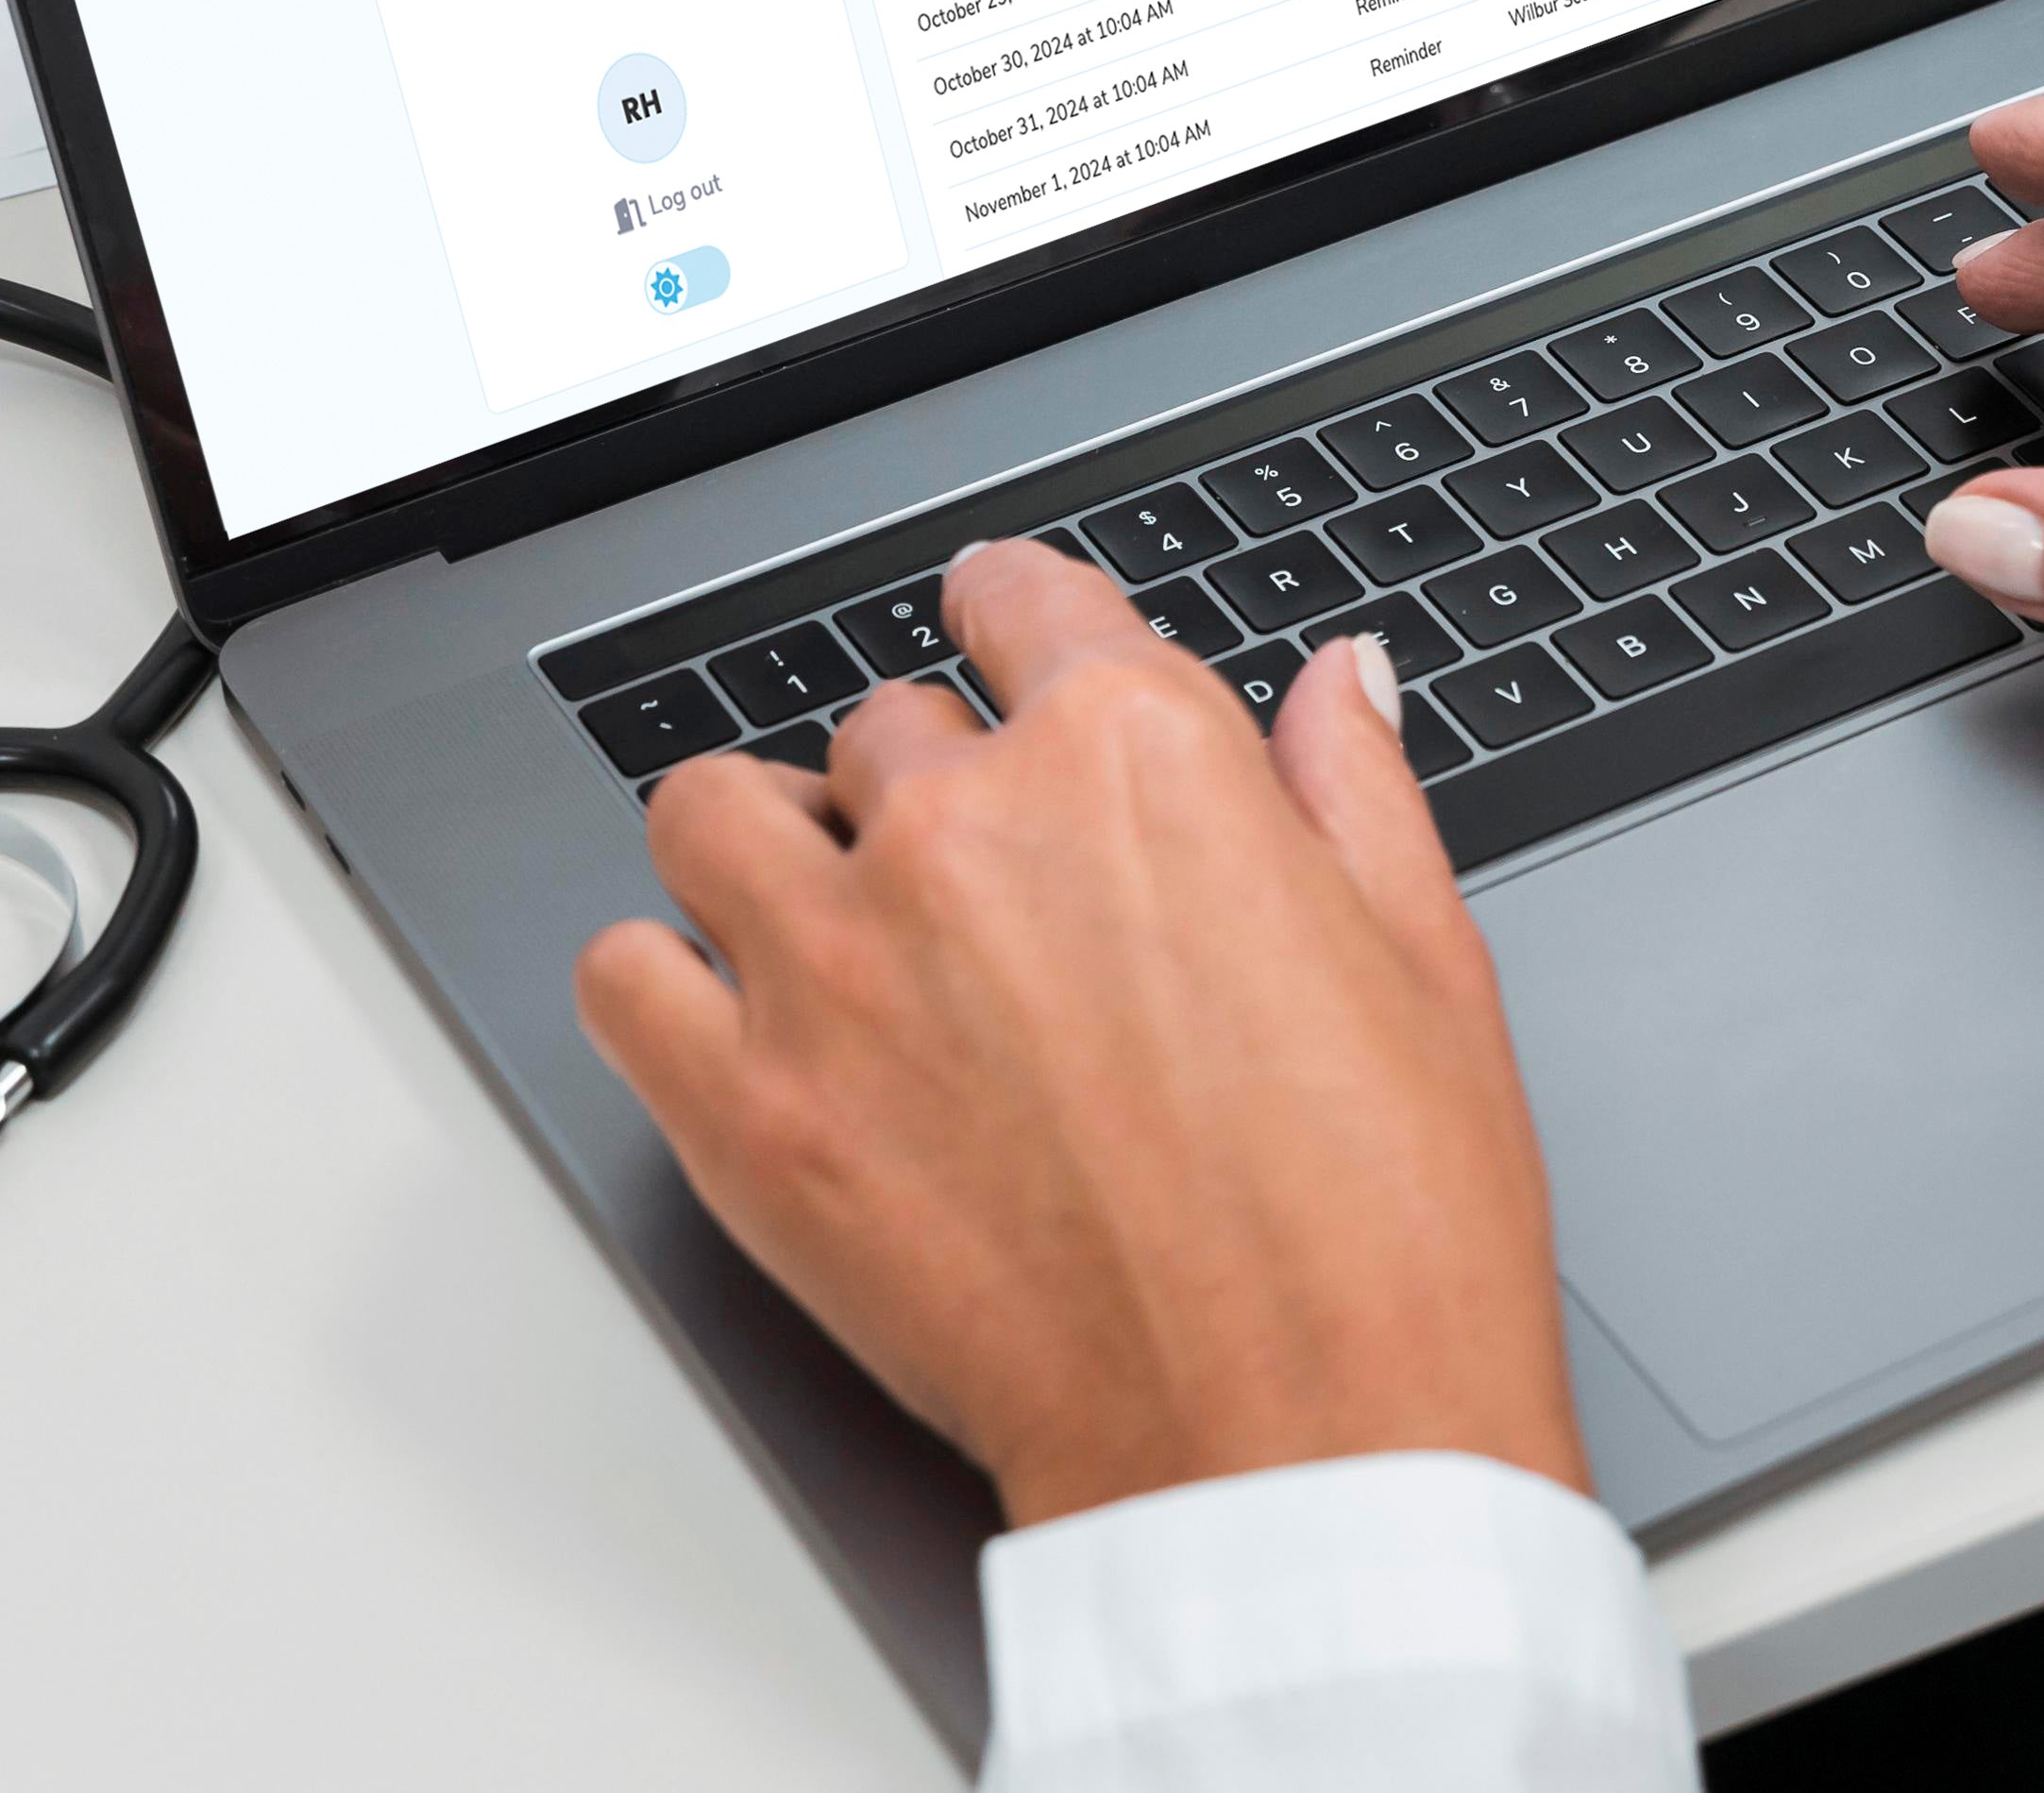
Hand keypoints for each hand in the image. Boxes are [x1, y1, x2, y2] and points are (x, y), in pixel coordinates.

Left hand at [572, 544, 1582, 1527]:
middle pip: (884, 730)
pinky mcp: (750, 1116)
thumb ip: (1351, 788)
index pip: (1020, 597)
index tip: (1014, 649)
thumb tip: (1333, 686)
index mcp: (1139, 757)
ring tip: (836, 925)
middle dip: (935, 790)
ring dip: (772, 848)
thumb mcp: (1421, 960)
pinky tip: (743, 1022)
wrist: (1294, 1446)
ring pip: (717, 814)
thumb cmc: (1381, 1227)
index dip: (1024, 624)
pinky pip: (622, 975)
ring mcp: (838, 968)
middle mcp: (968, 830)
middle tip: (994, 895)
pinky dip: (667, 982)